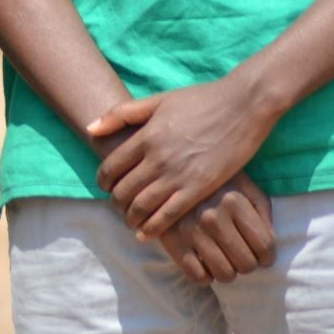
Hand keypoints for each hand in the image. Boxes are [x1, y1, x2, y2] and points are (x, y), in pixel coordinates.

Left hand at [88, 78, 273, 237]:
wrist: (243, 106)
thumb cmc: (200, 100)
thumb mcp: (157, 101)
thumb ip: (122, 115)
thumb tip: (90, 129)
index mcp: (145, 136)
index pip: (110, 167)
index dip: (103, 181)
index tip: (106, 186)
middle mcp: (157, 158)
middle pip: (123, 190)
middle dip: (115, 203)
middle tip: (118, 206)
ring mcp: (178, 175)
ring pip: (142, 206)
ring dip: (131, 218)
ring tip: (131, 221)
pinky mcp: (200, 187)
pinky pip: (169, 215)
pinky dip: (153, 228)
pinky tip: (147, 233)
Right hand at [150, 172, 275, 284]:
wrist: (167, 175)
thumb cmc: (213, 184)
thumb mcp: (244, 186)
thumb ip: (262, 212)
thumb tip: (269, 242)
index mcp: (234, 202)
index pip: (265, 247)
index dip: (267, 257)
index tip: (260, 255)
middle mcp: (213, 218)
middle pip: (246, 264)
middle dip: (247, 264)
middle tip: (239, 255)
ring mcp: (191, 231)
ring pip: (224, 274)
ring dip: (228, 271)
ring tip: (223, 260)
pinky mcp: (172, 242)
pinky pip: (198, 276)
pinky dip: (206, 276)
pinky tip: (204, 263)